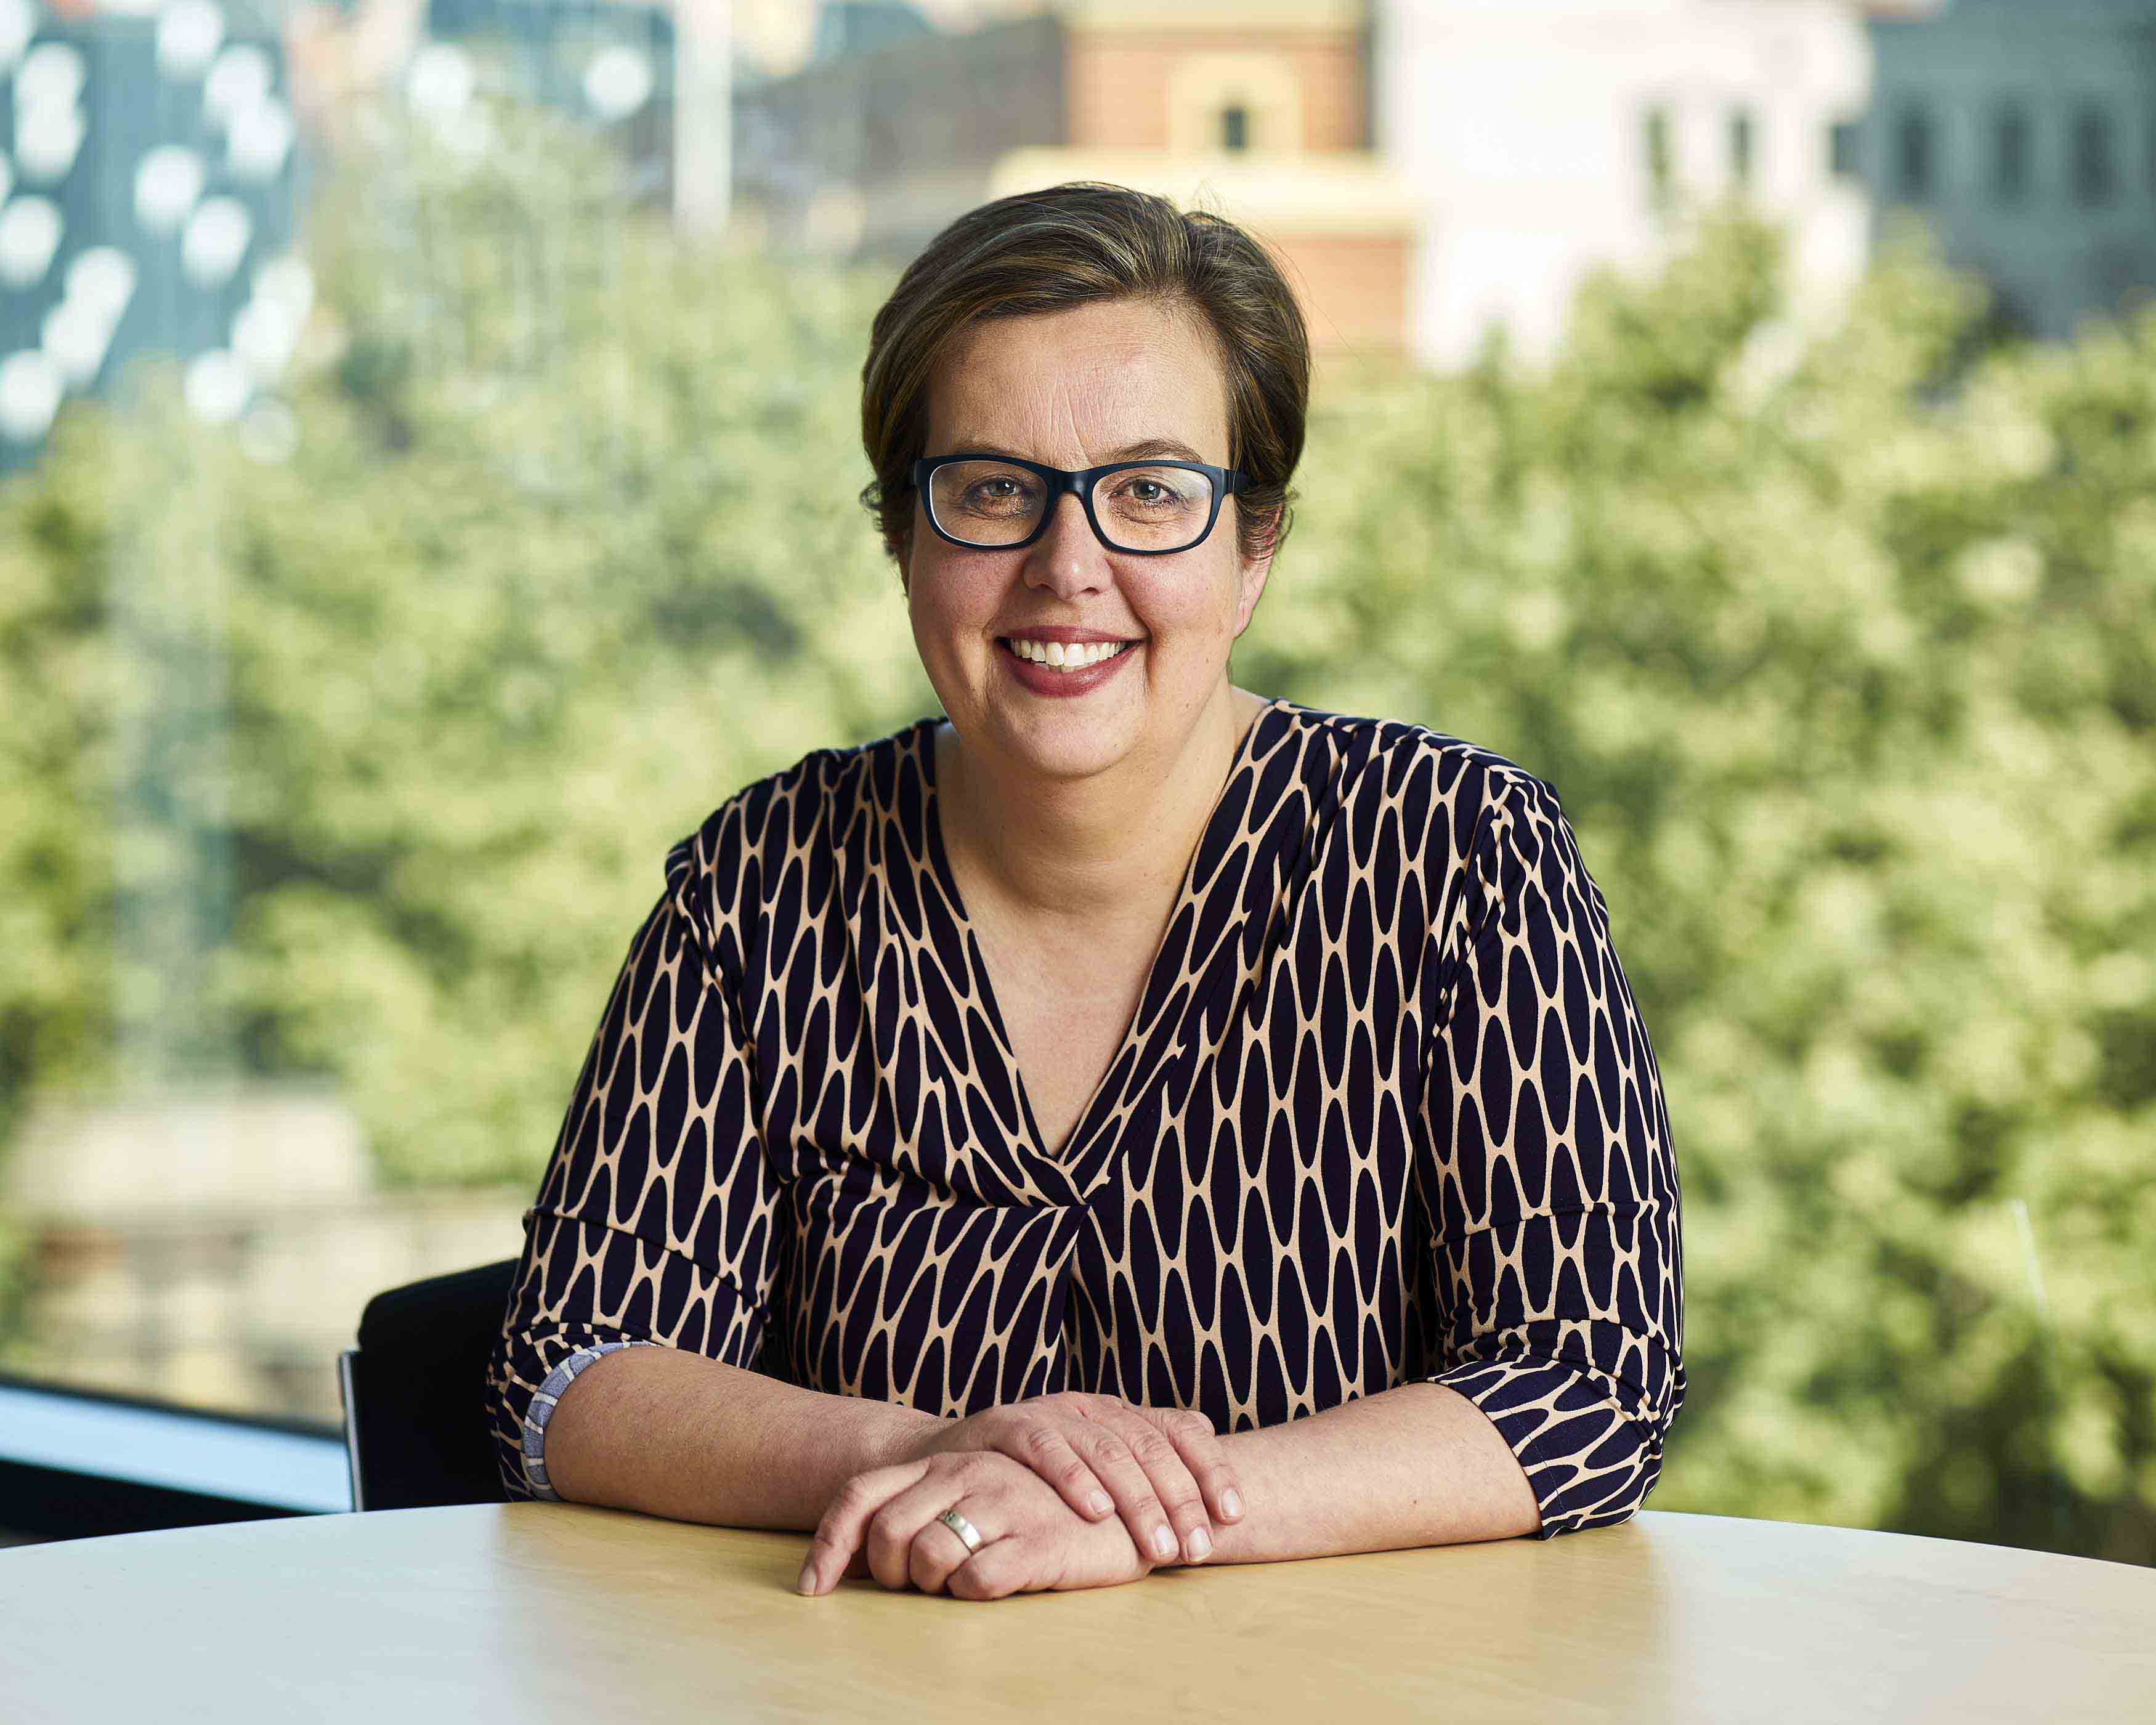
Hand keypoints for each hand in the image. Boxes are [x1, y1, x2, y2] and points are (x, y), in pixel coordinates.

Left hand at [797, 1450, 1161, 1599]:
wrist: (1136, 1503)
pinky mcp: (1039, 1541)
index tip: (812, 1592)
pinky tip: (995, 1587)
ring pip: (927, 1557)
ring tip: (962, 1585)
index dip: (827, 1546)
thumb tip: (872, 1556)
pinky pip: (976, 1580)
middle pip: (887, 1535)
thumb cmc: (1050, 1507)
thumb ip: (932, 1506)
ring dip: (932, 1587)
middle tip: (920, 1589)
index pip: (859, 1495)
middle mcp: (968, 1473)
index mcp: (947, 1461)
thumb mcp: (985, 1491)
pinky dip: (972, 1593)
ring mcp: (1004, 1504)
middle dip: (890, 1575)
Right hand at [893, 1391, 1243, 1568]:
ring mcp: (1048, 1411)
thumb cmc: (1032, 1474)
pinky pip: (1045, 1447)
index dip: (1211, 1469)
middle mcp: (1089, 1406)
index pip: (1180, 1430)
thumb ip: (1144, 1450)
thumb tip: (1208, 1432)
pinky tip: (1096, 1511)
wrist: (948, 1460)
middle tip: (1200, 1548)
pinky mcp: (1005, 1423)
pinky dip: (1073, 1478)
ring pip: (1105, 1450)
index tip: (1235, 1514)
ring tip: (1161, 1546)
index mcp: (1119, 1412)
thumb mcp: (1094, 1461)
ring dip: (1138, 1500)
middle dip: (1181, 1500)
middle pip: (1149, 1447)